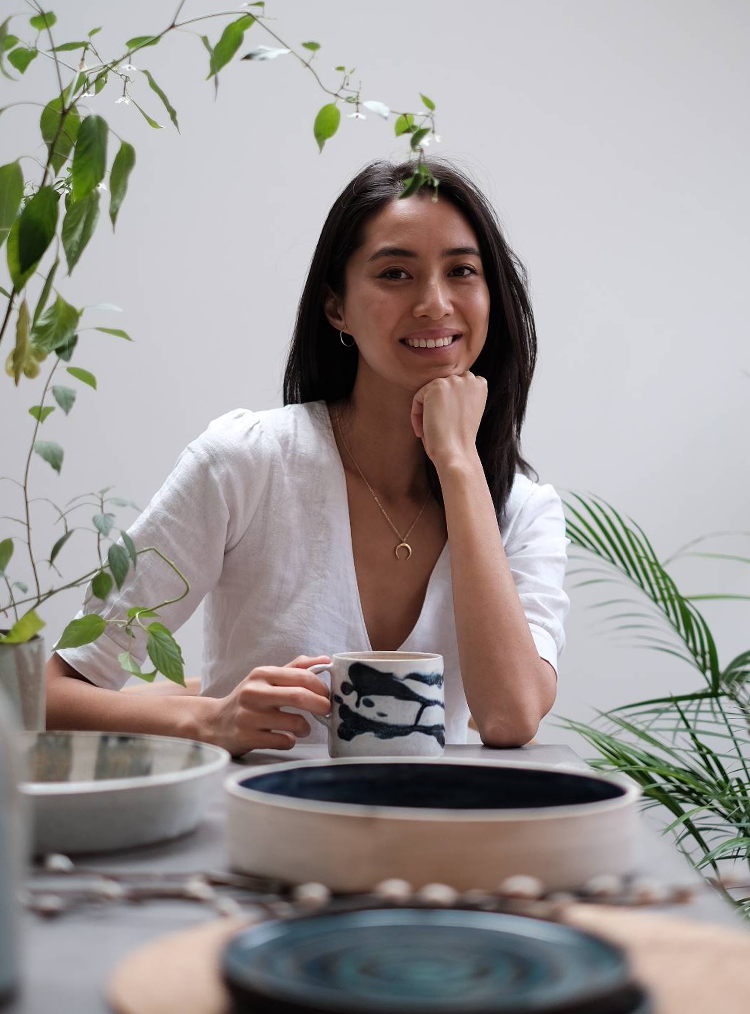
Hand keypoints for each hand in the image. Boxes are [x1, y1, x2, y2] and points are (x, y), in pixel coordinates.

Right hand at [208, 654, 330, 755]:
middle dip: (321, 705)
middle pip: (299, 696)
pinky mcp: (247, 737)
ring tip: (302, 728)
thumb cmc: (247, 700)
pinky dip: (290, 740)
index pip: (301, 675)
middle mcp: (254, 692)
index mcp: (262, 674)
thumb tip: (324, 660)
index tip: (327, 695)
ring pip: (294, 722)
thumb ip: (295, 668)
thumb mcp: (266, 679)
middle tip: (326, 711)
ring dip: (305, 727)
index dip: (321, 686)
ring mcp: (249, 716)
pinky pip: (283, 741)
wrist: (214, 723)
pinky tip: (284, 737)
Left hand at [410, 371, 487, 467]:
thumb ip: (458, 398)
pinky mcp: (438, 386)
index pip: (457, 384)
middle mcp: (470, 379)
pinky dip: (416, 415)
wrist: (456, 451)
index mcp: (480, 385)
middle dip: (437, 405)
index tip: (445, 422)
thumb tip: (440, 394)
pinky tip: (422, 431)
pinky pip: (418, 397)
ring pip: (430, 392)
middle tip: (435, 428)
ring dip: (426, 410)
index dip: (448, 403)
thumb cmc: (460, 440)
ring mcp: (454, 381)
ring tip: (427, 430)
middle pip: (442, 386)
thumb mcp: (466, 413)